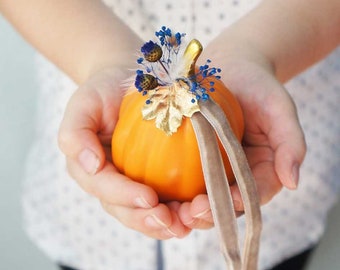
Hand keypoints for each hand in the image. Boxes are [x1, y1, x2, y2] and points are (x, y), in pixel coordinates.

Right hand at [58, 67, 190, 238]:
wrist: (130, 82)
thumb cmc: (105, 93)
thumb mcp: (85, 105)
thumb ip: (76, 133)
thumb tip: (91, 165)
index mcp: (94, 171)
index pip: (106, 189)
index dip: (125, 197)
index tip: (149, 198)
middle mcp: (116, 185)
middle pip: (129, 212)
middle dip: (151, 221)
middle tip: (173, 222)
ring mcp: (139, 185)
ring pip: (152, 215)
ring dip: (173, 223)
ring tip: (192, 220)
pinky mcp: (163, 182)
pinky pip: (174, 202)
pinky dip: (188, 211)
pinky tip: (204, 209)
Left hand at [177, 37, 306, 228]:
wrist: (230, 68)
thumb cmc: (258, 86)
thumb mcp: (279, 109)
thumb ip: (290, 143)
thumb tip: (293, 182)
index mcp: (262, 170)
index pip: (253, 195)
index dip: (237, 204)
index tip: (220, 203)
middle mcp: (237, 175)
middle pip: (224, 205)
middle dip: (208, 214)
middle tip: (189, 213)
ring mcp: (214, 169)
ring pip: (202, 198)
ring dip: (186, 209)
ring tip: (171, 209)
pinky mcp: (192, 160)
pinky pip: (182, 179)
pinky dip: (172, 189)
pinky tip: (156, 189)